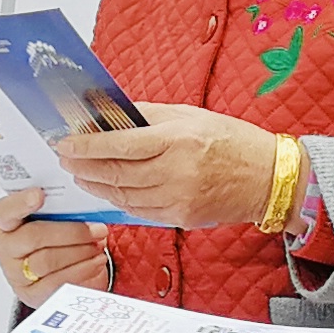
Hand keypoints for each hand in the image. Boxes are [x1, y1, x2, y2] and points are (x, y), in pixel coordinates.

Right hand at [0, 188, 112, 307]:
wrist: (56, 271)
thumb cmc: (54, 238)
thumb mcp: (53, 219)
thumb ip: (59, 209)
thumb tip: (83, 203)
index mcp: (8, 223)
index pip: (6, 211)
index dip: (20, 202)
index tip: (39, 194)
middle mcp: (8, 248)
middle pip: (33, 237)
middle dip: (71, 233)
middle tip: (96, 229)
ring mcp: (16, 274)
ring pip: (47, 261)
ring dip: (79, 252)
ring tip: (98, 245)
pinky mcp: (31, 294)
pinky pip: (56, 284)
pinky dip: (81, 271)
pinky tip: (95, 262)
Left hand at [52, 104, 281, 231]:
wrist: (267, 177)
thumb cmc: (230, 140)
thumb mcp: (190, 115)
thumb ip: (148, 115)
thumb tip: (109, 115)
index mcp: (178, 139)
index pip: (120, 144)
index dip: (88, 146)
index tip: (66, 143)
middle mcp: (176, 171)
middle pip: (116, 173)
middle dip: (84, 167)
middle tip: (66, 160)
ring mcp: (178, 199)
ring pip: (123, 196)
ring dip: (97, 186)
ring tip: (82, 175)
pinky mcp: (181, 217)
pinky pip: (139, 212)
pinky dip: (119, 201)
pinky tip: (109, 191)